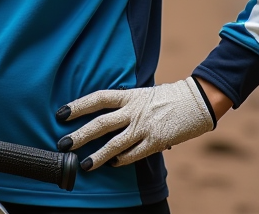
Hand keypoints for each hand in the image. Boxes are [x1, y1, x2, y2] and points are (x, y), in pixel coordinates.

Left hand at [56, 77, 215, 169]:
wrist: (196, 101)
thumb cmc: (167, 97)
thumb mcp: (142, 94)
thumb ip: (124, 104)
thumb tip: (103, 112)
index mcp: (129, 95)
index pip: (98, 99)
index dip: (78, 106)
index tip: (61, 113)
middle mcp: (134, 111)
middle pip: (101, 124)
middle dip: (80, 135)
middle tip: (63, 144)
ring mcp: (144, 127)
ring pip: (115, 144)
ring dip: (97, 155)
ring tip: (83, 164)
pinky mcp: (156, 141)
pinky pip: (134, 154)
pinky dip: (121, 160)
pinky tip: (112, 164)